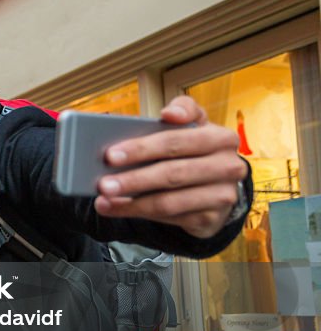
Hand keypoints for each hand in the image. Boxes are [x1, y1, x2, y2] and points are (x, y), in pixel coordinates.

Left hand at [94, 95, 247, 238]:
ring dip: (131, 203)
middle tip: (102, 183)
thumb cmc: (195, 151)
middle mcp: (227, 167)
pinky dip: (138, 213)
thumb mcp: (193, 127)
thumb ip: (183, 111)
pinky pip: (169, 218)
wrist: (218, 186)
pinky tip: (117, 209)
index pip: (176, 141)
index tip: (111, 154)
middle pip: (172, 173)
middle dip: (133, 179)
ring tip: (104, 199)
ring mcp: (222, 195)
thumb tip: (170, 113)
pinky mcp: (211, 219)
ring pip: (169, 201)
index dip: (142, 147)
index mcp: (221, 138)